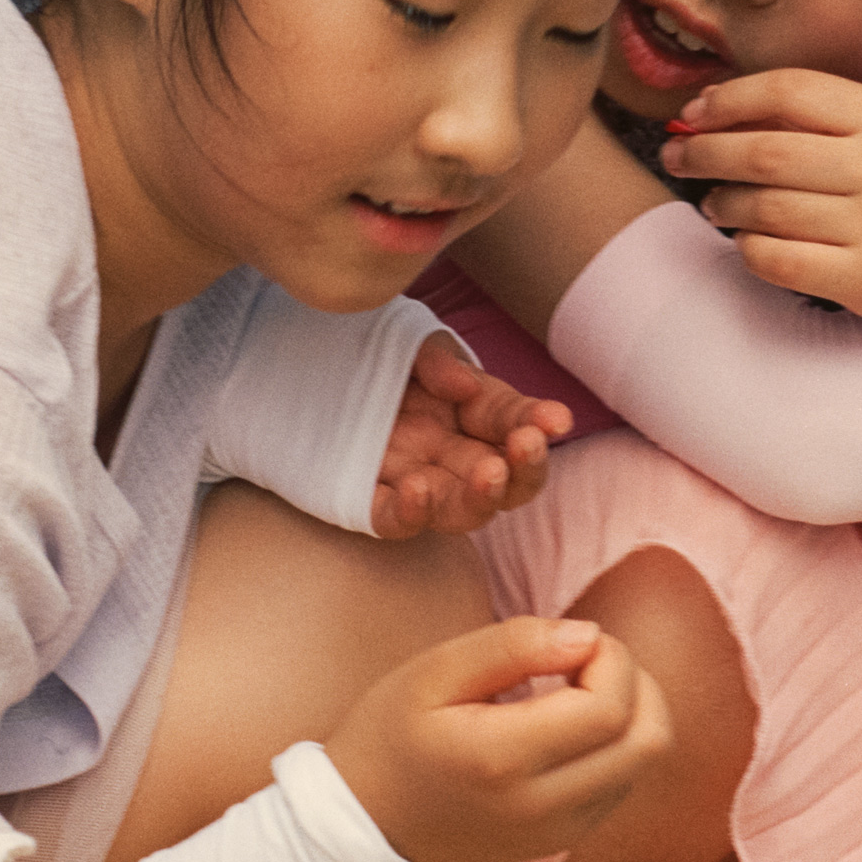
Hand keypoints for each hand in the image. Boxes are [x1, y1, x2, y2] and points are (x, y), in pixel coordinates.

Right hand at [332, 614, 674, 861]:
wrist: (365, 825)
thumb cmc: (390, 736)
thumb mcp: (434, 671)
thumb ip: (514, 645)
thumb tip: (589, 635)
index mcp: (504, 760)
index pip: (610, 707)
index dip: (611, 657)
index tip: (571, 638)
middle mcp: (543, 808)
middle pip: (649, 740)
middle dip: (635, 680)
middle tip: (584, 657)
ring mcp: (560, 833)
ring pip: (646, 762)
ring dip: (633, 710)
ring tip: (576, 686)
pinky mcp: (565, 840)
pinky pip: (625, 782)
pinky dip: (618, 742)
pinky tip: (571, 724)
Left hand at [370, 336, 568, 537]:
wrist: (305, 368)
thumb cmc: (369, 353)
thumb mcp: (406, 341)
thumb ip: (435, 359)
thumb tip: (465, 386)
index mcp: (471, 413)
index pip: (515, 422)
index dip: (540, 422)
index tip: (557, 419)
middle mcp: (451, 455)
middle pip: (506, 482)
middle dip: (524, 468)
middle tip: (526, 446)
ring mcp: (414, 481)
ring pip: (462, 510)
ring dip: (482, 498)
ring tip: (489, 473)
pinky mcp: (367, 500)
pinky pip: (393, 520)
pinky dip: (411, 514)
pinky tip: (418, 490)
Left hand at [660, 67, 861, 327]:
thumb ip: (802, 113)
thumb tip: (706, 108)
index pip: (789, 91)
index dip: (729, 99)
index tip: (693, 113)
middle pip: (767, 154)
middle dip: (706, 152)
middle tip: (677, 155)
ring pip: (766, 210)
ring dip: (722, 202)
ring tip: (712, 201)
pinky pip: (778, 260)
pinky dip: (748, 247)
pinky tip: (746, 238)